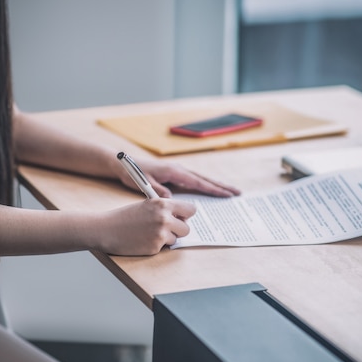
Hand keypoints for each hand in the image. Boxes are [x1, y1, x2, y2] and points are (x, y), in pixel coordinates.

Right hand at [92, 198, 196, 255]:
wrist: (107, 229)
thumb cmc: (125, 217)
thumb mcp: (147, 205)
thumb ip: (165, 210)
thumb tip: (182, 217)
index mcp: (162, 204)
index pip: (190, 209)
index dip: (185, 214)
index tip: (181, 217)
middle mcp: (164, 218)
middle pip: (186, 228)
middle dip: (178, 229)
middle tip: (165, 228)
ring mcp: (160, 234)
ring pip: (176, 239)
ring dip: (166, 238)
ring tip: (149, 233)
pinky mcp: (155, 247)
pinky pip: (164, 247)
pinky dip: (156, 245)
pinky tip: (143, 240)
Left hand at [119, 157, 240, 197]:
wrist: (124, 162)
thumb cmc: (133, 173)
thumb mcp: (142, 183)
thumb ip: (156, 191)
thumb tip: (170, 199)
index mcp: (174, 171)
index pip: (198, 182)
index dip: (213, 189)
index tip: (226, 194)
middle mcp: (178, 169)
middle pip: (204, 178)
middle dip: (221, 186)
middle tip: (237, 192)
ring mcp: (177, 170)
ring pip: (201, 178)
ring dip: (215, 184)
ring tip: (229, 191)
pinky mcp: (174, 173)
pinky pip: (194, 180)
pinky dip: (205, 184)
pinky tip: (210, 189)